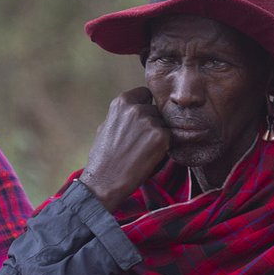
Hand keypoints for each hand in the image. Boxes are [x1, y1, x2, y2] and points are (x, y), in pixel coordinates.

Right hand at [79, 87, 169, 210]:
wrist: (104, 181)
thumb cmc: (103, 157)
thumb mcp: (106, 126)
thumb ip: (122, 114)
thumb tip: (134, 108)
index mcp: (121, 102)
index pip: (145, 93)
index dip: (146, 106)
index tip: (143, 119)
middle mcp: (136, 108)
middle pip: (157, 110)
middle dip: (154, 122)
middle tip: (143, 141)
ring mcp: (149, 121)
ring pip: (164, 124)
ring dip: (159, 135)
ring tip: (144, 151)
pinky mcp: (160, 136)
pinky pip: (171, 137)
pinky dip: (165, 147)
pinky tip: (150, 156)